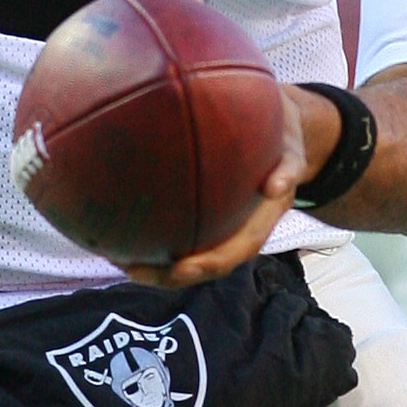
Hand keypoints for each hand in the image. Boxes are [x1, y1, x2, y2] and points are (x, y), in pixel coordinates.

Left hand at [125, 84, 334, 289]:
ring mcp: (218, 226)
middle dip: (166, 275)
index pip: (232, 254)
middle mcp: (235, 232)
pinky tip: (116, 229)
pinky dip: (148, 236)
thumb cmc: (283, 140)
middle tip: (130, 269)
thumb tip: (277, 186)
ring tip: (113, 257)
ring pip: (183, 254)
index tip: (179, 268)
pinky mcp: (204, 214)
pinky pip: (175, 230)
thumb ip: (290, 167)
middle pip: (200, 265)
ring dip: (150, 263)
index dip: (206, 265)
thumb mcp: (293, 150)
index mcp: (258, 225)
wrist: (280, 132)